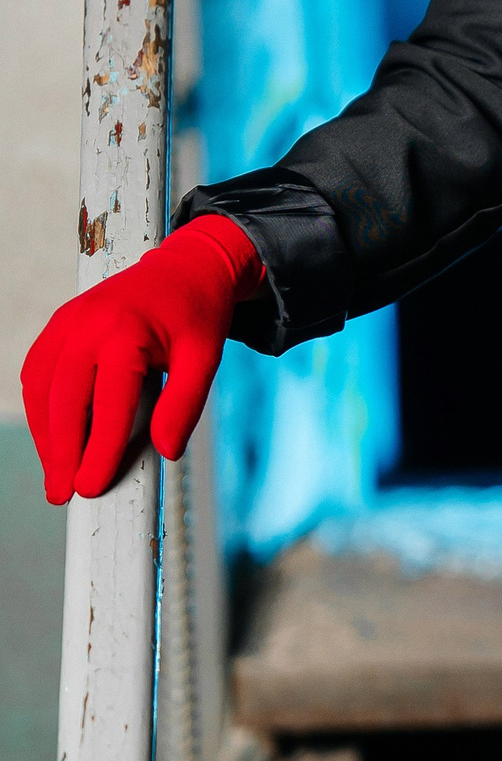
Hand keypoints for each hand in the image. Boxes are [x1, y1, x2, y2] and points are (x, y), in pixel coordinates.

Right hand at [20, 214, 264, 503]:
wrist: (184, 267)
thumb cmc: (195, 314)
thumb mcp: (205, 358)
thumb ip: (184, 405)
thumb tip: (167, 451)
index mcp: (125, 330)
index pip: (107, 403)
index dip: (98, 449)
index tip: (91, 487)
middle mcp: (87, 323)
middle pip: (63, 399)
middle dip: (60, 452)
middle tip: (62, 494)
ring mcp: (67, 321)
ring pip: (40, 388)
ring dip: (45, 433)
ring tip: (56, 473)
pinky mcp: (59, 325)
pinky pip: (37, 371)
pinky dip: (40, 408)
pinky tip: (52, 436)